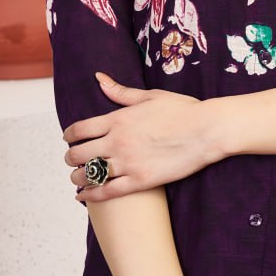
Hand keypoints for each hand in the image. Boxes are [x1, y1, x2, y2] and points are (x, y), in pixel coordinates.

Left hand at [63, 73, 222, 200]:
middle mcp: (117, 142)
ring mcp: (127, 163)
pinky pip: (106, 192)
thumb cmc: (182, 111)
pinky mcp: (140, 181)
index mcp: (117, 119)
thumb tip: (99, 79)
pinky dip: (90, 196)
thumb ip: (121, 92)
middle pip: (78, 153)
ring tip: (77, 178)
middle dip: (70, 158)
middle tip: (72, 160)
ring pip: (89, 174)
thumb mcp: (150, 96)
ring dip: (77, 177)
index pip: (79, 129)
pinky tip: (83, 196)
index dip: (69, 136)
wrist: (206, 131)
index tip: (69, 139)